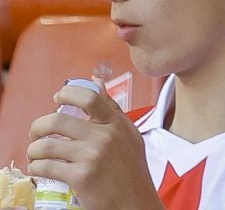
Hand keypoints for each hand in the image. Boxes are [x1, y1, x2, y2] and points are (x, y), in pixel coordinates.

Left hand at [25, 83, 164, 209]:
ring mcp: (92, 156)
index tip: (58, 98)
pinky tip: (40, 170)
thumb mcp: (128, 135)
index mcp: (117, 123)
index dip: (67, 93)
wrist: (135, 202)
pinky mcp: (81, 176)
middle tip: (36, 134)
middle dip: (37, 127)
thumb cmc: (131, 170)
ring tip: (36, 156)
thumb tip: (98, 82)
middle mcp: (105, 136)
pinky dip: (36, 168)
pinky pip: (45, 167)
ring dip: (33, 151)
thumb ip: (112, 110)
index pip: (90, 97)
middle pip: (57, 121)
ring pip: (46, 145)